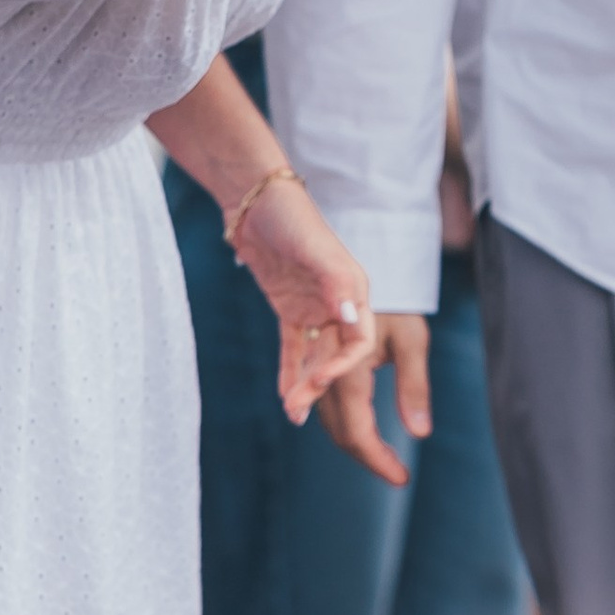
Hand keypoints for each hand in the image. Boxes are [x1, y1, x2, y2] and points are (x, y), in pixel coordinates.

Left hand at [231, 176, 378, 426]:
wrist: (256, 201)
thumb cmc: (292, 218)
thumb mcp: (315, 249)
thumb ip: (336, 284)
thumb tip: (351, 320)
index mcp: (354, 291)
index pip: (358, 340)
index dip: (344, 365)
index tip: (321, 381)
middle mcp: (338, 303)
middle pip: (335, 355)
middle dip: (319, 385)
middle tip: (298, 411)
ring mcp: (313, 307)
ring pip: (314, 355)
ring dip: (304, 384)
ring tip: (292, 413)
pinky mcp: (290, 309)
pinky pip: (293, 347)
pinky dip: (289, 370)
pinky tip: (285, 395)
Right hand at [318, 311, 433, 481]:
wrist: (359, 271)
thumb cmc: (395, 304)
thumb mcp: (413, 340)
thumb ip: (414, 387)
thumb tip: (420, 434)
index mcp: (349, 372)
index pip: (359, 432)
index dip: (378, 461)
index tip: (402, 479)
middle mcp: (324, 375)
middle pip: (340, 432)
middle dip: (368, 456)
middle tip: (395, 471)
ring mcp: (312, 370)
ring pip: (327, 420)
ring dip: (353, 440)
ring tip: (380, 454)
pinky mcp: (308, 364)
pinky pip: (318, 403)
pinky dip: (336, 422)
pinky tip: (353, 433)